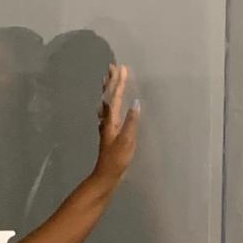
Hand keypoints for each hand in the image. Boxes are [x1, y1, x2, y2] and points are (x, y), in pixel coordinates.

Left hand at [94, 64, 139, 187]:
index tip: (122, 68)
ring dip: (108, 91)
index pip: (115, 97)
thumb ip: (131, 122)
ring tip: (109, 80)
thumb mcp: (126, 141)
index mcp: (111, 121)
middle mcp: (107, 121)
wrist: (106, 176)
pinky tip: (108, 106)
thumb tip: (136, 103)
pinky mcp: (109, 133)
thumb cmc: (117, 160)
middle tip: (112, 67)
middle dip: (111, 82)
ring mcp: (107, 127)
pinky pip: (108, 112)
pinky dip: (109, 103)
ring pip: (106, 104)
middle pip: (108, 97)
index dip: (119, 83)